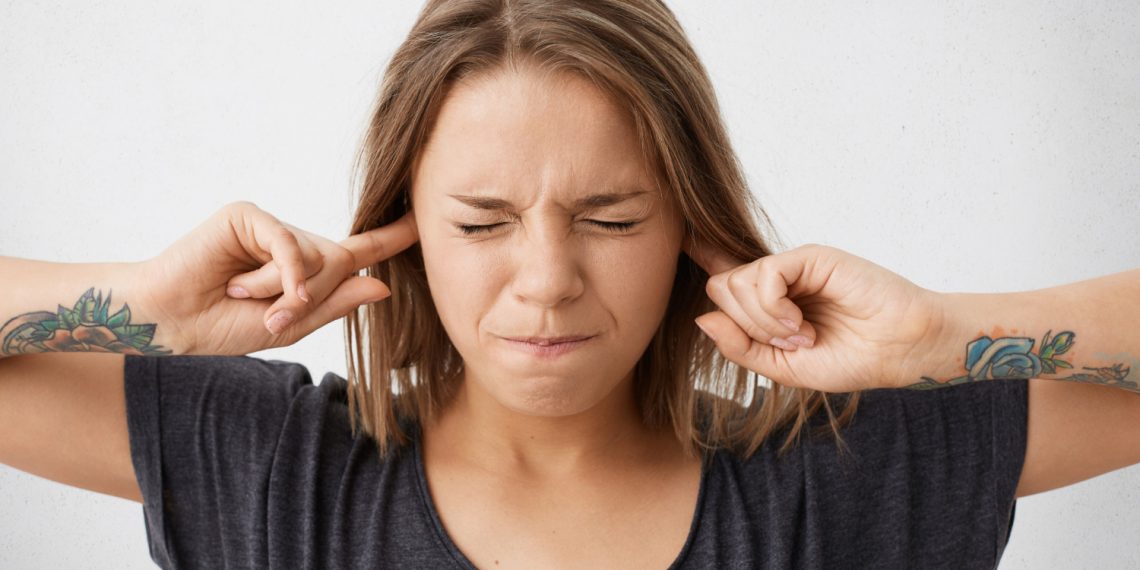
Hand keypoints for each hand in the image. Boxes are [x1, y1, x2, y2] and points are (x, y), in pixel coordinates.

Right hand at [137, 201, 417, 354]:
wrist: (172, 323)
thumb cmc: (223, 326)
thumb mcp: (291, 326)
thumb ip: (335, 304)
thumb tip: (383, 284)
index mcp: (307, 271)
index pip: (361, 251)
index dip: (393, 237)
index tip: (424, 220)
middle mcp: (294, 244)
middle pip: (339, 262)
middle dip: (310, 297)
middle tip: (269, 316)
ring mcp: (271, 227)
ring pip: (313, 256)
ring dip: (282, 291)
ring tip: (241, 296)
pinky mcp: (248, 216)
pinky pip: (288, 242)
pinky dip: (279, 272)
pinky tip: (243, 286)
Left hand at [686, 239, 945, 391]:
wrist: (899, 351)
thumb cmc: (850, 358)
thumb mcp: (784, 366)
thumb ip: (742, 346)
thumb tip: (704, 318)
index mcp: (770, 304)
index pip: (724, 277)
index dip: (700, 259)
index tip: (678, 239)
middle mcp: (777, 280)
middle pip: (722, 287)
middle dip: (745, 325)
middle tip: (788, 341)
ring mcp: (793, 265)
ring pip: (737, 282)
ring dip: (763, 321)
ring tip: (802, 334)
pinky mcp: (810, 256)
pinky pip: (763, 274)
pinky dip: (773, 306)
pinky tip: (799, 323)